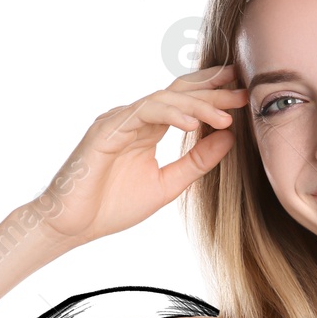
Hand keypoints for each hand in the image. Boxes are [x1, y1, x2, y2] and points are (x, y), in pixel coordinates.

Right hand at [26, 65, 247, 249]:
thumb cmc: (113, 207)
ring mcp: (119, 121)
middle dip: (212, 90)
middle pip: (178, 93)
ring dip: (198, 105)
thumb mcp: (168, 184)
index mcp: (148, 129)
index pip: (184, 102)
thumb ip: (197, 161)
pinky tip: (194, 124)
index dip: (212, 93)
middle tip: (244, 90)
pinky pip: (143, 113)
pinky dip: (171, 115)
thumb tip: (230, 138)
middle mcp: (134, 119)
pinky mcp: (106, 130)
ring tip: (226, 116)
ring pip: (164, 99)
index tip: (244, 94)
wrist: (72, 227)